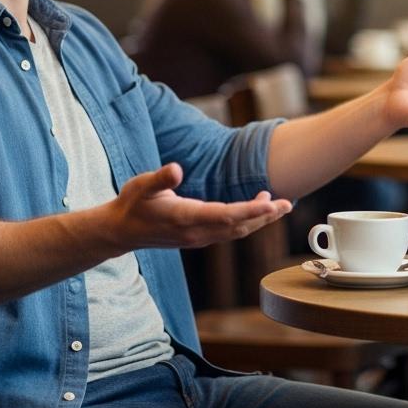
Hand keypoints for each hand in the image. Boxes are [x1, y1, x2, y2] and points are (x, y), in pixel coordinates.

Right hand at [104, 163, 291, 249]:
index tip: (270, 203)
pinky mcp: (199, 238)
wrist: (120, 231)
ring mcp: (198, 238)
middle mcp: (196, 232)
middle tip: (287, 203)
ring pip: (236, 231)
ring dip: (260, 220)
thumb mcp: (141, 186)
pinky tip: (257, 209)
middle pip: (238, 226)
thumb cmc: (132, 204)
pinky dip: (247, 221)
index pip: (225, 215)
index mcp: (186, 218)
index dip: (250, 210)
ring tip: (280, 205)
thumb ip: (160, 179)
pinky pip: (229, 232)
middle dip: (264, 216)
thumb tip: (176, 170)